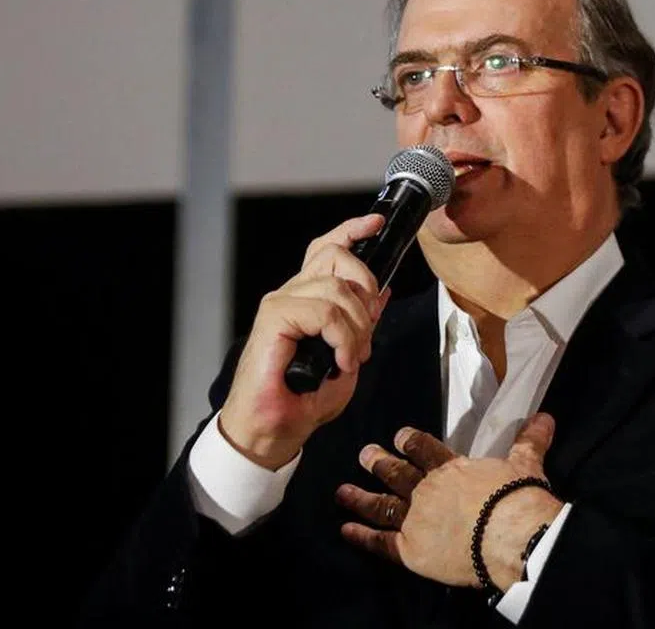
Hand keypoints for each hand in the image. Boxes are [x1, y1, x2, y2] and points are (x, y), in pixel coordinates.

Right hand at [219, 214, 388, 469]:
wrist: (271, 432)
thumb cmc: (300, 402)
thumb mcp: (346, 357)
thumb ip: (362, 325)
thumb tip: (383, 294)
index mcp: (306, 299)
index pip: (327, 249)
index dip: (353, 230)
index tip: (377, 223)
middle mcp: (291, 294)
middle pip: (335, 256)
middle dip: (366, 286)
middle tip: (368, 329)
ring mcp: (280, 303)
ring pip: (334, 286)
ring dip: (356, 324)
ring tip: (352, 356)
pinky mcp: (273, 318)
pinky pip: (323, 310)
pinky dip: (342, 335)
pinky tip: (342, 359)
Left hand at [336, 412, 563, 590]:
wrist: (513, 535)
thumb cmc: (518, 497)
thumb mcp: (525, 463)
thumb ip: (529, 441)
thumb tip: (546, 417)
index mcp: (451, 468)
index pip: (425, 449)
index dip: (410, 442)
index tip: (398, 436)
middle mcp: (427, 490)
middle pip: (397, 473)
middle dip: (379, 463)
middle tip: (363, 454)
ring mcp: (415, 518)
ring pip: (382, 505)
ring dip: (360, 497)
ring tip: (341, 491)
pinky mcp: (411, 549)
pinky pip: (381, 542)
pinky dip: (362, 536)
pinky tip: (346, 530)